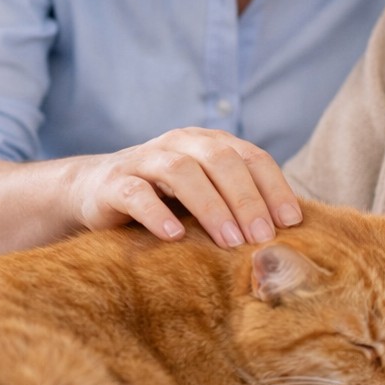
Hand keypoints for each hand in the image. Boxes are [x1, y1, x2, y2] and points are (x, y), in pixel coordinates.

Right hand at [68, 127, 300, 248]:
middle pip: (220, 161)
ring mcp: (145, 160)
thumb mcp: (205, 195)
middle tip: (262, 237)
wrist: (94, 191)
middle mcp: (180, 144)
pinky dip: (157, 213)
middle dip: (246, 199)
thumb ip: (237, 203)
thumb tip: (288, 236)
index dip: (274, 187)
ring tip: (228, 241)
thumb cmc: (164, 199)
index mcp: (209, 143)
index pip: (251, 157)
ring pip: (182, 172)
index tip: (290, 223)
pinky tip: (174, 235)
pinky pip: (136, 193)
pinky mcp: (114, 182)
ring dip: (210, 206)